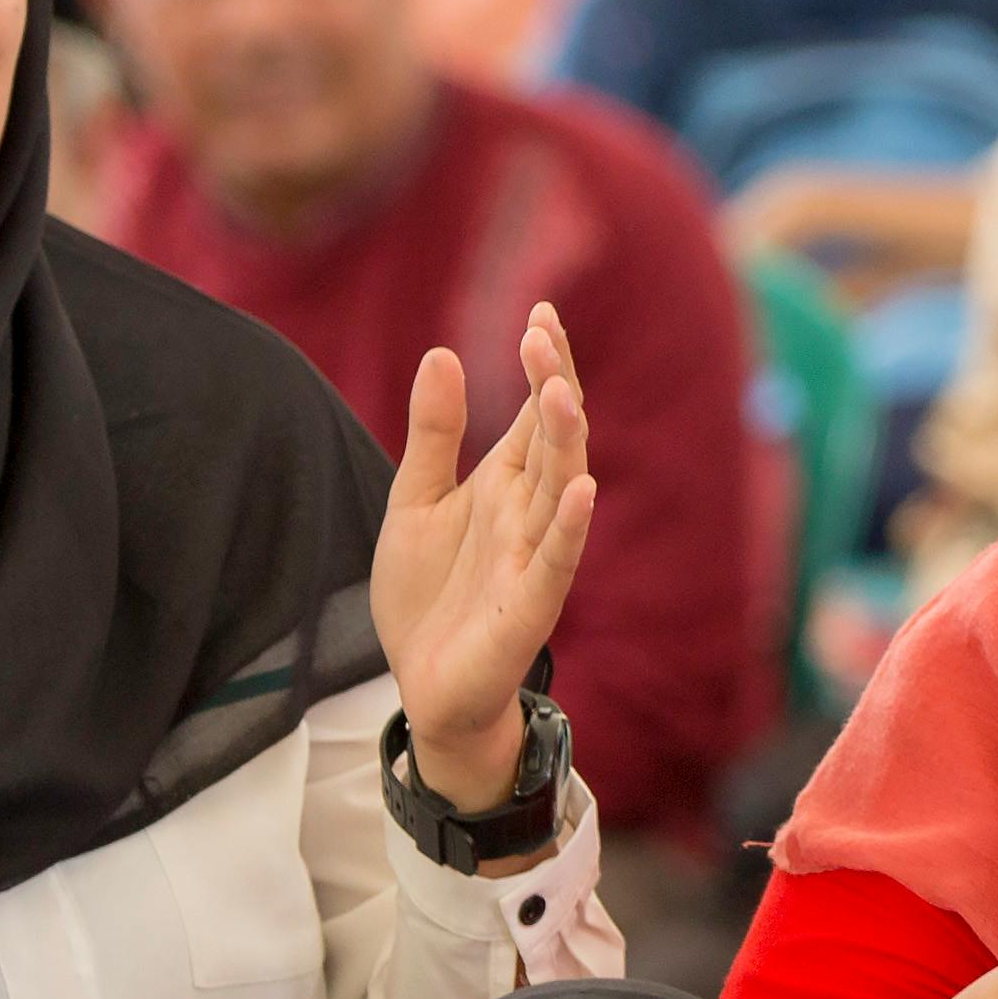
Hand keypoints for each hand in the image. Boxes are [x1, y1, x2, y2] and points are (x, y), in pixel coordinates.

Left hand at [375, 305, 598, 812]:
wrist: (425, 686)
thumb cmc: (428, 596)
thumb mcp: (414, 501)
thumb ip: (433, 434)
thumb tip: (442, 353)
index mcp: (506, 483)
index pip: (534, 412)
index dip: (542, 364)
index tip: (539, 312)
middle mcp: (530, 511)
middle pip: (555, 438)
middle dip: (552, 385)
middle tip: (541, 333)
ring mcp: (536, 555)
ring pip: (563, 488)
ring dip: (566, 440)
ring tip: (559, 390)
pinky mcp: (531, 603)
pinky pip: (559, 559)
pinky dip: (574, 525)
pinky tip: (583, 489)